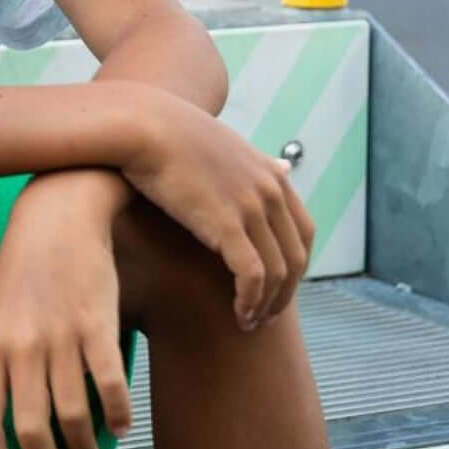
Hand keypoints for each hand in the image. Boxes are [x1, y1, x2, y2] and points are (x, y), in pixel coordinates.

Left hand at [0, 174, 131, 448]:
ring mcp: (59, 336)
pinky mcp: (97, 324)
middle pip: (31, 431)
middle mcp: (20, 345)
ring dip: (84, 448)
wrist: (59, 211)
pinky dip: (117, 416)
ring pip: (73, 417)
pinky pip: (110, 388)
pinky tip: (120, 423)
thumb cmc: (23, 264)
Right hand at [119, 86, 314, 329]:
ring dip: (267, 305)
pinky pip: (252, 276)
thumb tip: (285, 167)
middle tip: (266, 315)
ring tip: (250, 322)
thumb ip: (259, 164)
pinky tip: (238, 315)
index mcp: (272, 176)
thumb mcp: (228, 145)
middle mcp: (269, 191)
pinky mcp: (226, 224)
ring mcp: (250, 207)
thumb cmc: (174, 137)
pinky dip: (250, 301)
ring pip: (277, 273)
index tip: (277, 287)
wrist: (144, 126)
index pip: (303, 233)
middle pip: (296, 258)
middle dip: (285, 293)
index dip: (295, 267)